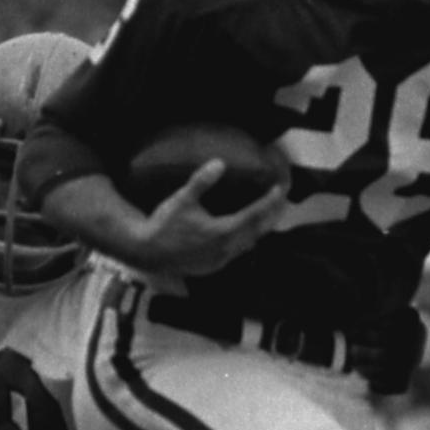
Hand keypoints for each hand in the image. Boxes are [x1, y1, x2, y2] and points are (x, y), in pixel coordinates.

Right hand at [132, 159, 287, 277]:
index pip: (254, 215)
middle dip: (271, 215)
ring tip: (270, 215)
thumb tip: (219, 163)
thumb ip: (201, 182)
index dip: (269, 201)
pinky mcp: (214, 266)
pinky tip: (246, 233)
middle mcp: (226, 249)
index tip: (280, 189)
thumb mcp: (182, 200)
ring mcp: (221, 260)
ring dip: (261, 229)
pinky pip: (238, 252)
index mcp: (222, 232)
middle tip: (282, 200)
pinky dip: (246, 240)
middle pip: (258, 231)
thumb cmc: (164, 226)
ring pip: (249, 244)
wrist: (147, 253)